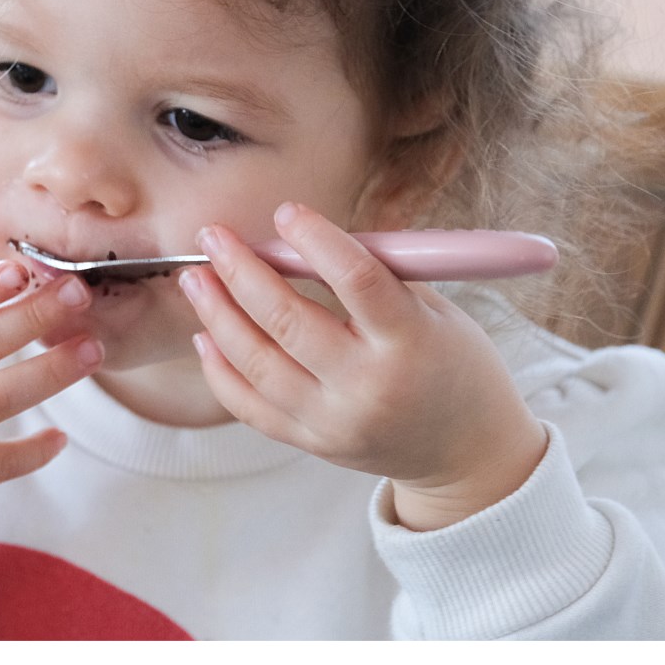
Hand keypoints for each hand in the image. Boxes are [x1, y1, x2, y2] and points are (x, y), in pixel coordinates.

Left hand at [179, 204, 548, 530]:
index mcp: (411, 341)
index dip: (316, 241)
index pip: (357, 280)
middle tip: (213, 238)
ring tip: (196, 279)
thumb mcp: (439, 312)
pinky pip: (251, 407)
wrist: (468, 452)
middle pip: (289, 321)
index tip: (286, 212)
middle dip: (241, 272)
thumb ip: (379, 275)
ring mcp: (336, 421)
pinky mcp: (313, 444)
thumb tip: (307, 236)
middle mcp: (369, 385)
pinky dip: (220, 371)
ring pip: (258, 364)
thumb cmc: (455, 367)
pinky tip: (204, 336)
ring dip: (218, 316)